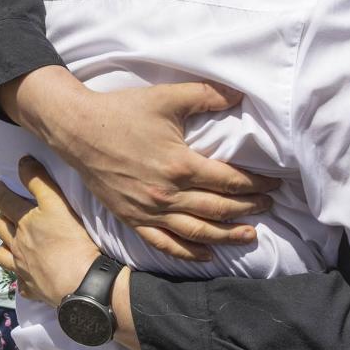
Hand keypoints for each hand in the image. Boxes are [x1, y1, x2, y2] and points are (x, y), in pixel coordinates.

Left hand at [0, 157, 103, 306]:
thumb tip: (23, 162)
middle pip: (2, 226)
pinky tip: (27, 275)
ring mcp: (23, 268)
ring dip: (3, 245)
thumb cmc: (74, 241)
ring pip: (3, 254)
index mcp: (25, 222)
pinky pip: (20, 282)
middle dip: (0, 214)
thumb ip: (39, 181)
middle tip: (4, 207)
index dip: (2, 190)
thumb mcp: (58, 203)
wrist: (82, 282)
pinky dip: (21, 277)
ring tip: (9, 241)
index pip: (6, 201)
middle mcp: (19, 244)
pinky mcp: (32, 287)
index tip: (0, 184)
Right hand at [36, 81, 279, 261]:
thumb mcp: (166, 97)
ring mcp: (148, 211)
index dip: (255, 185)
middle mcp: (167, 194)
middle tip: (269, 206)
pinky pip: (164, 243)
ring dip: (226, 235)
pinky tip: (207, 254)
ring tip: (249, 235)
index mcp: (180, 165)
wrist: (77, 129)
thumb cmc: (121, 111)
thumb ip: (205, 95)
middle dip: (248, 208)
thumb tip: (239, 94)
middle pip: (218, 208)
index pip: (228, 181)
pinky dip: (188, 252)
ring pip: (197, 231)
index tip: (273, 185)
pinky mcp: (132, 219)